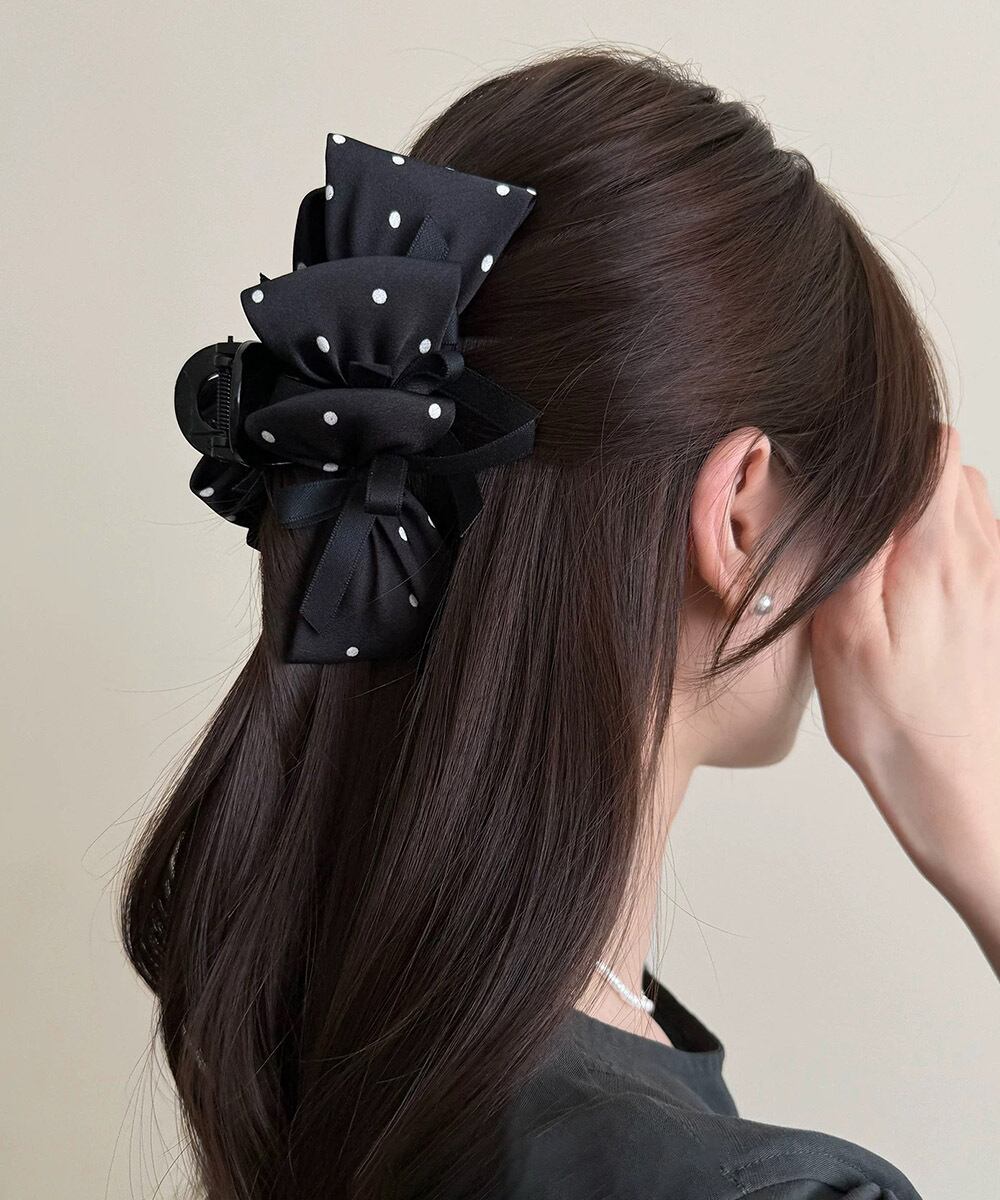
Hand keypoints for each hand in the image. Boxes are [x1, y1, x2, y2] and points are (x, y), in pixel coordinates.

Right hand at [808, 424, 999, 935]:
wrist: (959, 789)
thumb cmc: (894, 722)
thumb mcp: (844, 632)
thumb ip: (852, 549)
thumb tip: (847, 490)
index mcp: (939, 554)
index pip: (932, 450)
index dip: (887, 446)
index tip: (848, 470)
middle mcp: (981, 559)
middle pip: (950, 471)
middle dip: (901, 479)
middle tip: (855, 522)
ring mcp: (994, 584)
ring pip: (963, 507)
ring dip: (920, 514)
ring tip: (877, 559)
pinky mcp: (995, 610)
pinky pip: (970, 549)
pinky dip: (934, 549)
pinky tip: (901, 593)